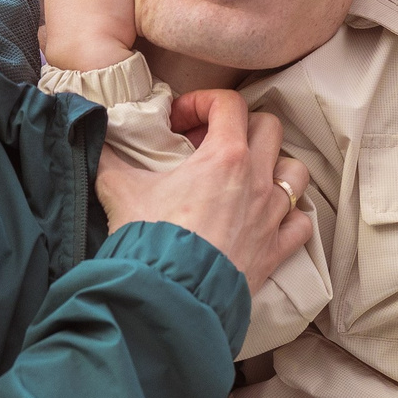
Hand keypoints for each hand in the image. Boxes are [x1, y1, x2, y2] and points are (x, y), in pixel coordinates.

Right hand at [98, 89, 312, 285]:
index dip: (202, 102)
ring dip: (275, 167)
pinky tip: (268, 219)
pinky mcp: (275, 250)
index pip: (229, 103)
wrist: (171, 294)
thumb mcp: (119, 188)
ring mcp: (272, 216)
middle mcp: (257, 180)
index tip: (179, 122)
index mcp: (225, 156)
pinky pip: (301, 224)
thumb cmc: (150, 239)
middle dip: (242, 127)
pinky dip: (290, 217)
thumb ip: (110, 157)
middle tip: (210, 146)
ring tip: (246, 177)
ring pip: (295, 172)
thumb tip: (97, 137)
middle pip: (269, 128)